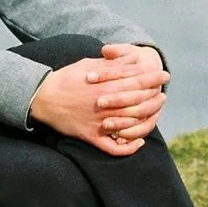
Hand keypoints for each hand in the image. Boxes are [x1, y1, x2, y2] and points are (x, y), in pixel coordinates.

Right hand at [29, 44, 168, 155]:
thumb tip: (133, 59)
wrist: (42, 98)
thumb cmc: (67, 78)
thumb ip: (113, 64)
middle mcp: (105, 105)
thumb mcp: (89, 64)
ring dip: (147, 118)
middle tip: (165, 93)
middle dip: (155, 95)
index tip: (165, 75)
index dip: (153, 77)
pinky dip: (128, 147)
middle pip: (138, 101)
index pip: (137, 81)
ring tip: (156, 112)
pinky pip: (113, 147)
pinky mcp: (91, 137)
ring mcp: (99, 123)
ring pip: (130, 123)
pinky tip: (139, 142)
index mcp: (106, 85)